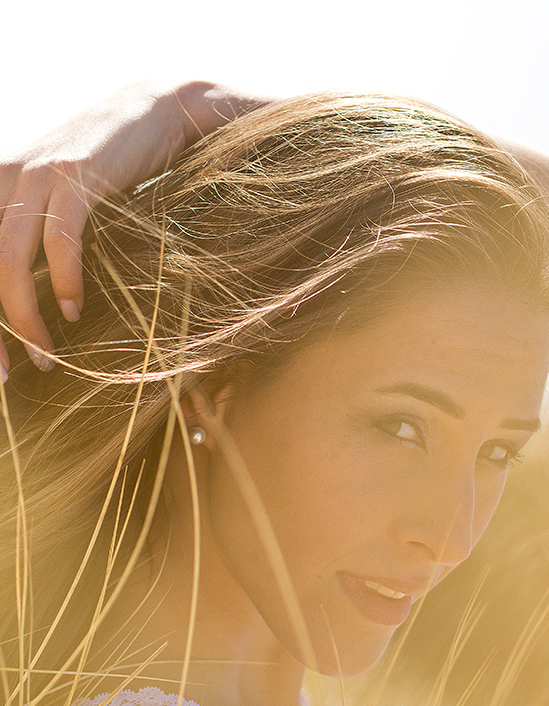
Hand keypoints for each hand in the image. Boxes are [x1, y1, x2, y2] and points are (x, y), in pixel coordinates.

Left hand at [0, 80, 263, 378]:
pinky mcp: (76, 177)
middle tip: (10, 373)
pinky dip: (63, 282)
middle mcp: (2, 180)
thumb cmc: (107, 167)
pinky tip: (73, 311)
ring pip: (7, 260)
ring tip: (47, 356)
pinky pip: (59, 241)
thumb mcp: (56, 200)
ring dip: (24, 318)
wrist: (154, 109)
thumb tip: (26, 298)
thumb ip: (32, 235)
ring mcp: (37, 175)